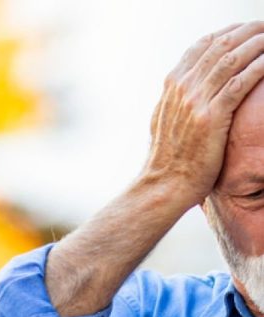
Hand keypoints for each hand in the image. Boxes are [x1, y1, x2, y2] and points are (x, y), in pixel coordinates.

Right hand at [143, 22, 263, 207]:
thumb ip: (173, 101)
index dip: (228, 32)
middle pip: (220, 47)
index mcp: (172, 86)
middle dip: (248, 32)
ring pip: (232, 60)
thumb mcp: (163, 122)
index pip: (202, 45)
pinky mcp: (211, 118)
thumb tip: (181, 89)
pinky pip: (240, 83)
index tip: (246, 30)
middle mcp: (183, 89)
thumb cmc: (168, 159)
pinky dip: (258, 68)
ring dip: (257, 45)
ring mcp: (195, 102)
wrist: (165, 185)